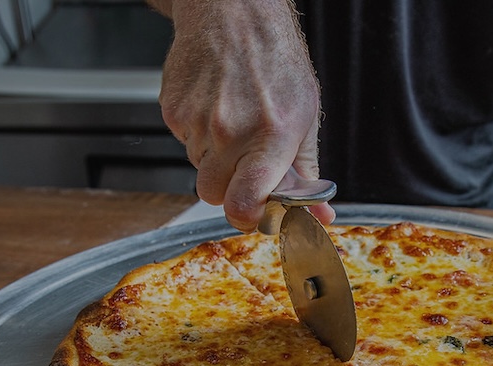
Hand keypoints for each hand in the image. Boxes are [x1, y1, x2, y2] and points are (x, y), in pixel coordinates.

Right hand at [157, 0, 332, 230]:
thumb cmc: (276, 60)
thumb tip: (320, 214)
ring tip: (234, 123)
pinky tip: (217, 107)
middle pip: (214, 196)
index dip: (249, 218)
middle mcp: (229, 132)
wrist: (234, 12)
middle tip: (246, 167)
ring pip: (199, 169)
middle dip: (231, 190)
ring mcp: (196, 121)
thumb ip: (307, 172)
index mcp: (269, 137)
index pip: (243, 204)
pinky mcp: (172, 110)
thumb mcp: (306, 116)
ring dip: (216, 159)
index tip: (258, 213)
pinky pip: (184, 143)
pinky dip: (199, 136)